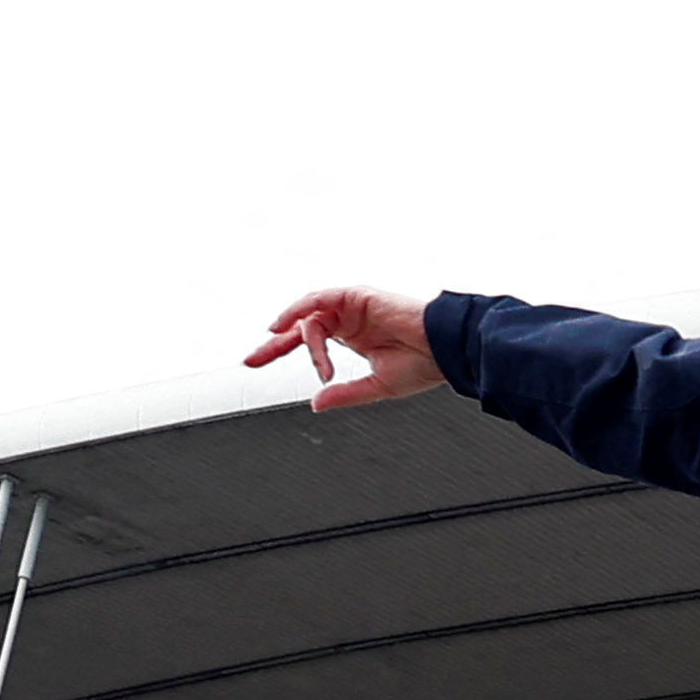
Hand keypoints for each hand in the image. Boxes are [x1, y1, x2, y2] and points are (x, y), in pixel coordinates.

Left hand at [244, 286, 444, 411]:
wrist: (447, 349)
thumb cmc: (426, 365)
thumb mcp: (377, 386)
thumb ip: (344, 393)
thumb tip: (316, 402)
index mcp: (355, 338)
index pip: (310, 342)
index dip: (281, 352)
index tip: (258, 363)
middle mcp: (350, 321)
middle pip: (301, 327)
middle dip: (273, 344)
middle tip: (252, 359)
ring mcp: (353, 308)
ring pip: (311, 317)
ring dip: (296, 334)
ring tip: (277, 343)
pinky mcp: (358, 296)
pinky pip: (320, 299)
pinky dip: (301, 308)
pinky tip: (288, 322)